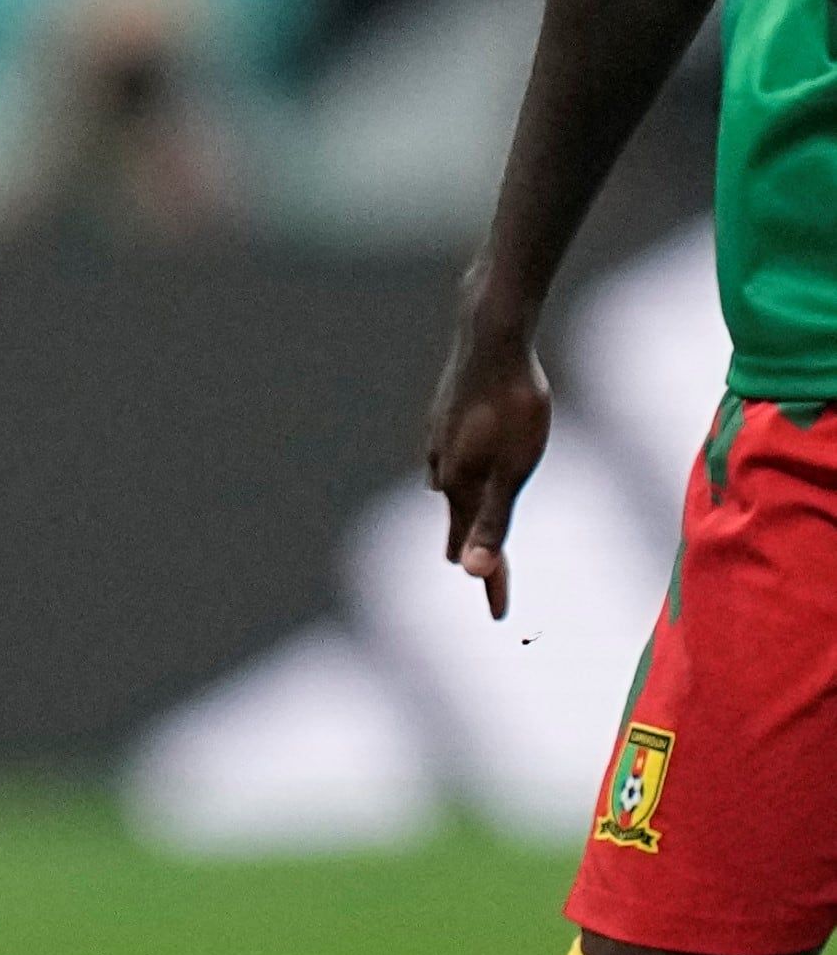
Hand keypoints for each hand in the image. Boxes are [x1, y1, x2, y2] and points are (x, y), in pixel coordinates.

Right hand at [427, 298, 553, 621]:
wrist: (491, 336)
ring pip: (450, 489)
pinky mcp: (445, 417)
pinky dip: (455, 478)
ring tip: (462, 529)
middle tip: (479, 579)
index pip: (476, 549)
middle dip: (468, 551)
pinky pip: (447, 460)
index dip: (491, 584)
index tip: (500, 618)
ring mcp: (440, 440)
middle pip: (458, 522)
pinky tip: (453, 468)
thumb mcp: (514, 469)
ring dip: (460, 514)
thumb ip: (493, 522)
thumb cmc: (513, 404)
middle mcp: (443, 468)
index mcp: (460, 486)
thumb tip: (471, 573)